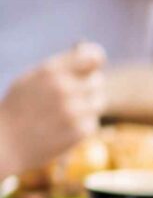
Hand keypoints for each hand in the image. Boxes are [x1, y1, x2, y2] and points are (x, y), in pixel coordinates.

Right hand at [0, 44, 105, 178]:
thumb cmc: (17, 110)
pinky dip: (82, 125)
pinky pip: (93, 122)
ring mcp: (74, 111)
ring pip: (98, 102)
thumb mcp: (31, 80)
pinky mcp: (80, 131)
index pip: (93, 56)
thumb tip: (85, 52)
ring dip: (87, 106)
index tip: (91, 66)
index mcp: (51, 70)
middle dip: (88, 87)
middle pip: (97, 81)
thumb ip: (59, 68)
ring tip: (65, 112)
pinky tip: (63, 128)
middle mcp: (65, 88)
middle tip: (74, 95)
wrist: (5, 144)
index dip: (95, 59)